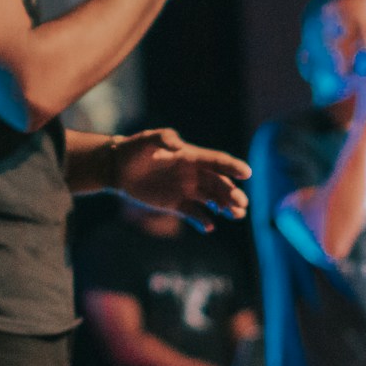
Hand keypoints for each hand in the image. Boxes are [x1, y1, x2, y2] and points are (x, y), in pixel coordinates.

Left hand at [113, 128, 251, 231]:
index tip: (247, 173)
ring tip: (236, 215)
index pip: (216, 161)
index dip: (232, 166)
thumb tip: (177, 144)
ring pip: (212, 199)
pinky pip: (193, 213)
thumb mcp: (147, 140)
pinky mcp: (176, 203)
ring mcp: (186, 189)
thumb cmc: (134, 149)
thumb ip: (163, 139)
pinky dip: (202, 220)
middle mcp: (193, 173)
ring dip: (225, 207)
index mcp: (190, 156)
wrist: (118, 168)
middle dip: (232, 193)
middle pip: (218, 183)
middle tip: (242, 204)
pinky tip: (209, 226)